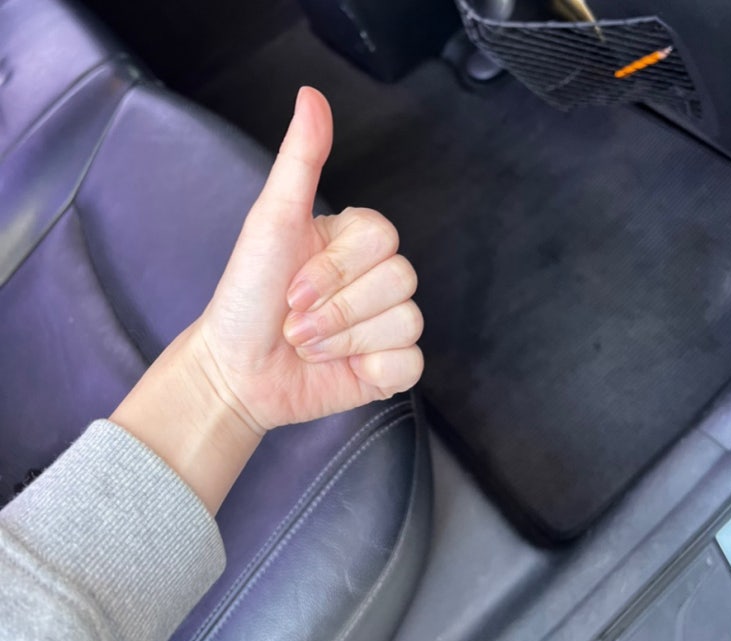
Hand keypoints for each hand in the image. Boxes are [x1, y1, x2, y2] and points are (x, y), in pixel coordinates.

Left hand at [111, 87, 422, 513]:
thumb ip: (299, 161)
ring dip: (346, 341)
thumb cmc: (246, 298)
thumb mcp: (271, 222)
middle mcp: (374, 282)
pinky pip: (411, 363)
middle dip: (337, 308)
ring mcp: (385, 325)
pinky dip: (373, 369)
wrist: (235, 371)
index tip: (292, 287)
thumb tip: (310, 96)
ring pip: (406, 321)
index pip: (383, 238)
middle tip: (297, 321)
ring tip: (310, 345)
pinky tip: (344, 370)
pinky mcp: (390, 368)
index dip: (337, 269)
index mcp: (353, 245)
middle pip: (401, 279)